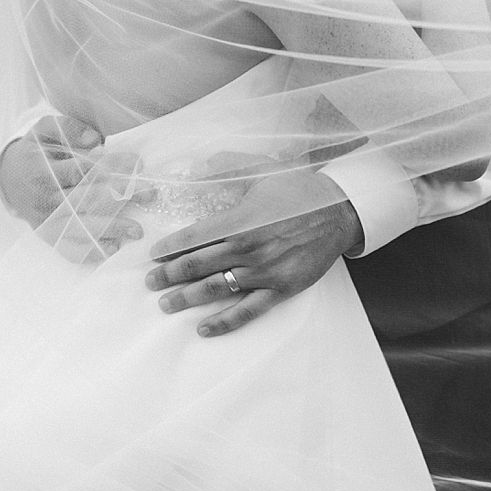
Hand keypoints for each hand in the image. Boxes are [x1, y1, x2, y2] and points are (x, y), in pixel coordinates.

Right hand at [0, 114, 149, 261]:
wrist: (7, 180)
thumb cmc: (33, 153)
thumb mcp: (43, 131)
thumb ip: (68, 129)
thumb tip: (95, 139)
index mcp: (43, 173)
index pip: (82, 170)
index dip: (111, 167)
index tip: (137, 163)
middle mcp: (45, 200)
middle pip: (88, 200)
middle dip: (121, 197)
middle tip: (150, 193)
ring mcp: (47, 221)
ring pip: (82, 227)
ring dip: (112, 229)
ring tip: (138, 230)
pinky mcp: (49, 236)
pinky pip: (70, 248)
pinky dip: (92, 251)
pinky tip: (113, 249)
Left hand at [145, 152, 362, 337]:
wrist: (340, 212)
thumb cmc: (300, 190)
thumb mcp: (263, 170)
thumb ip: (228, 167)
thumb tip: (198, 163)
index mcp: (241, 220)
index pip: (194, 238)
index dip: (170, 248)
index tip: (154, 255)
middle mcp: (248, 249)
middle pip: (198, 266)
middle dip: (169, 275)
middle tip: (150, 282)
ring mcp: (264, 272)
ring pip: (216, 289)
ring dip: (187, 298)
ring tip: (166, 304)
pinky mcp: (281, 289)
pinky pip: (248, 310)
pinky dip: (224, 322)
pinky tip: (204, 328)